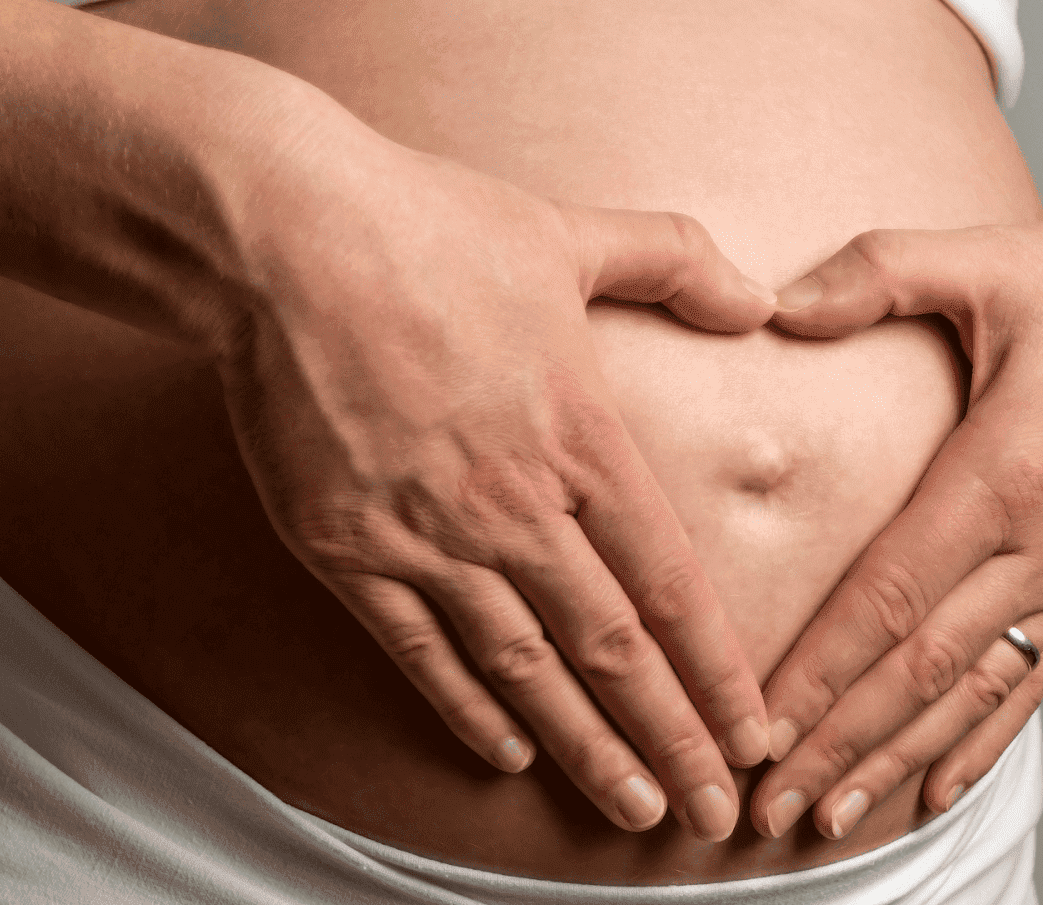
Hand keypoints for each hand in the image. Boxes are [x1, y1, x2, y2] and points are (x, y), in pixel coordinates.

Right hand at [212, 105, 778, 840]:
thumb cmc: (433, 228)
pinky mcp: (347, 547)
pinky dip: (464, 708)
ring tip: (631, 810)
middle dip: (671, 741)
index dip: (715, 670)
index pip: (669, 584)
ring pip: (524, 669)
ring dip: (582, 748)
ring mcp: (428, 534)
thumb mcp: (573, 232)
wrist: (286, 237)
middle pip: (611, 649)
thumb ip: (674, 264)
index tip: (752, 732)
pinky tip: (503, 754)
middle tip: (713, 816)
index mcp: (582, 437)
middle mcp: (516, 504)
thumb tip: (756, 298)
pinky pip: (418, 650)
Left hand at [748, 202, 1042, 839]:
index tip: (756, 733)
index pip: (889, 600)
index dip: (818, 675)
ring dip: (896, 761)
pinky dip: (980, 739)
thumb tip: (772, 303)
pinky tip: (940, 784)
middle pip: (920, 672)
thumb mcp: (993, 260)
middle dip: (837, 747)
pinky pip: (1033, 677)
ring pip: (972, 693)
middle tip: (763, 812)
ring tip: (829, 819)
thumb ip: (878, 272)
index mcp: (1004, 475)